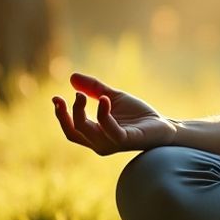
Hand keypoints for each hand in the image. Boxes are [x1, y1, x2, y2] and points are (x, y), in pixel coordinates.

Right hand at [51, 72, 177, 154]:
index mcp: (95, 135)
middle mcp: (100, 143)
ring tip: (82, 94)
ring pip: (87, 131)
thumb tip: (72, 77)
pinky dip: (104, 114)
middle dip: (66, 114)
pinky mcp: (126, 140)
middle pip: (74, 131)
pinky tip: (104, 99)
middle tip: (73, 94)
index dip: (61, 115)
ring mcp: (112, 143)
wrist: (163, 125)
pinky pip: (109, 130)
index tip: (56, 97)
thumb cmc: (138, 115)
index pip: (71, 129)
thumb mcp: (113, 97)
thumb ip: (94, 89)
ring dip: (80, 112)